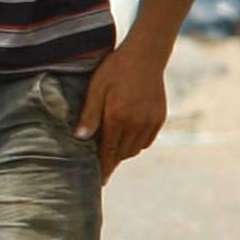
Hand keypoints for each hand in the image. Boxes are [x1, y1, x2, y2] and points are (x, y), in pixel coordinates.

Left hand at [78, 41, 168, 181]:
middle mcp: (137, 124)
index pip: (108, 151)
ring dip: (123, 152)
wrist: (145, 56)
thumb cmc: (115, 70)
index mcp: (118, 118)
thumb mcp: (96, 89)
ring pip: (135, 149)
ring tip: (111, 149)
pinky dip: (136, 144)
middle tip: (99, 162)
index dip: (103, 167)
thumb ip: (89, 115)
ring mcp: (151, 122)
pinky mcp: (159, 118)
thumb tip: (80, 138)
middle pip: (122, 153)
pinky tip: (126, 137)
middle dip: (111, 159)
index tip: (99, 182)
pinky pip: (147, 141)